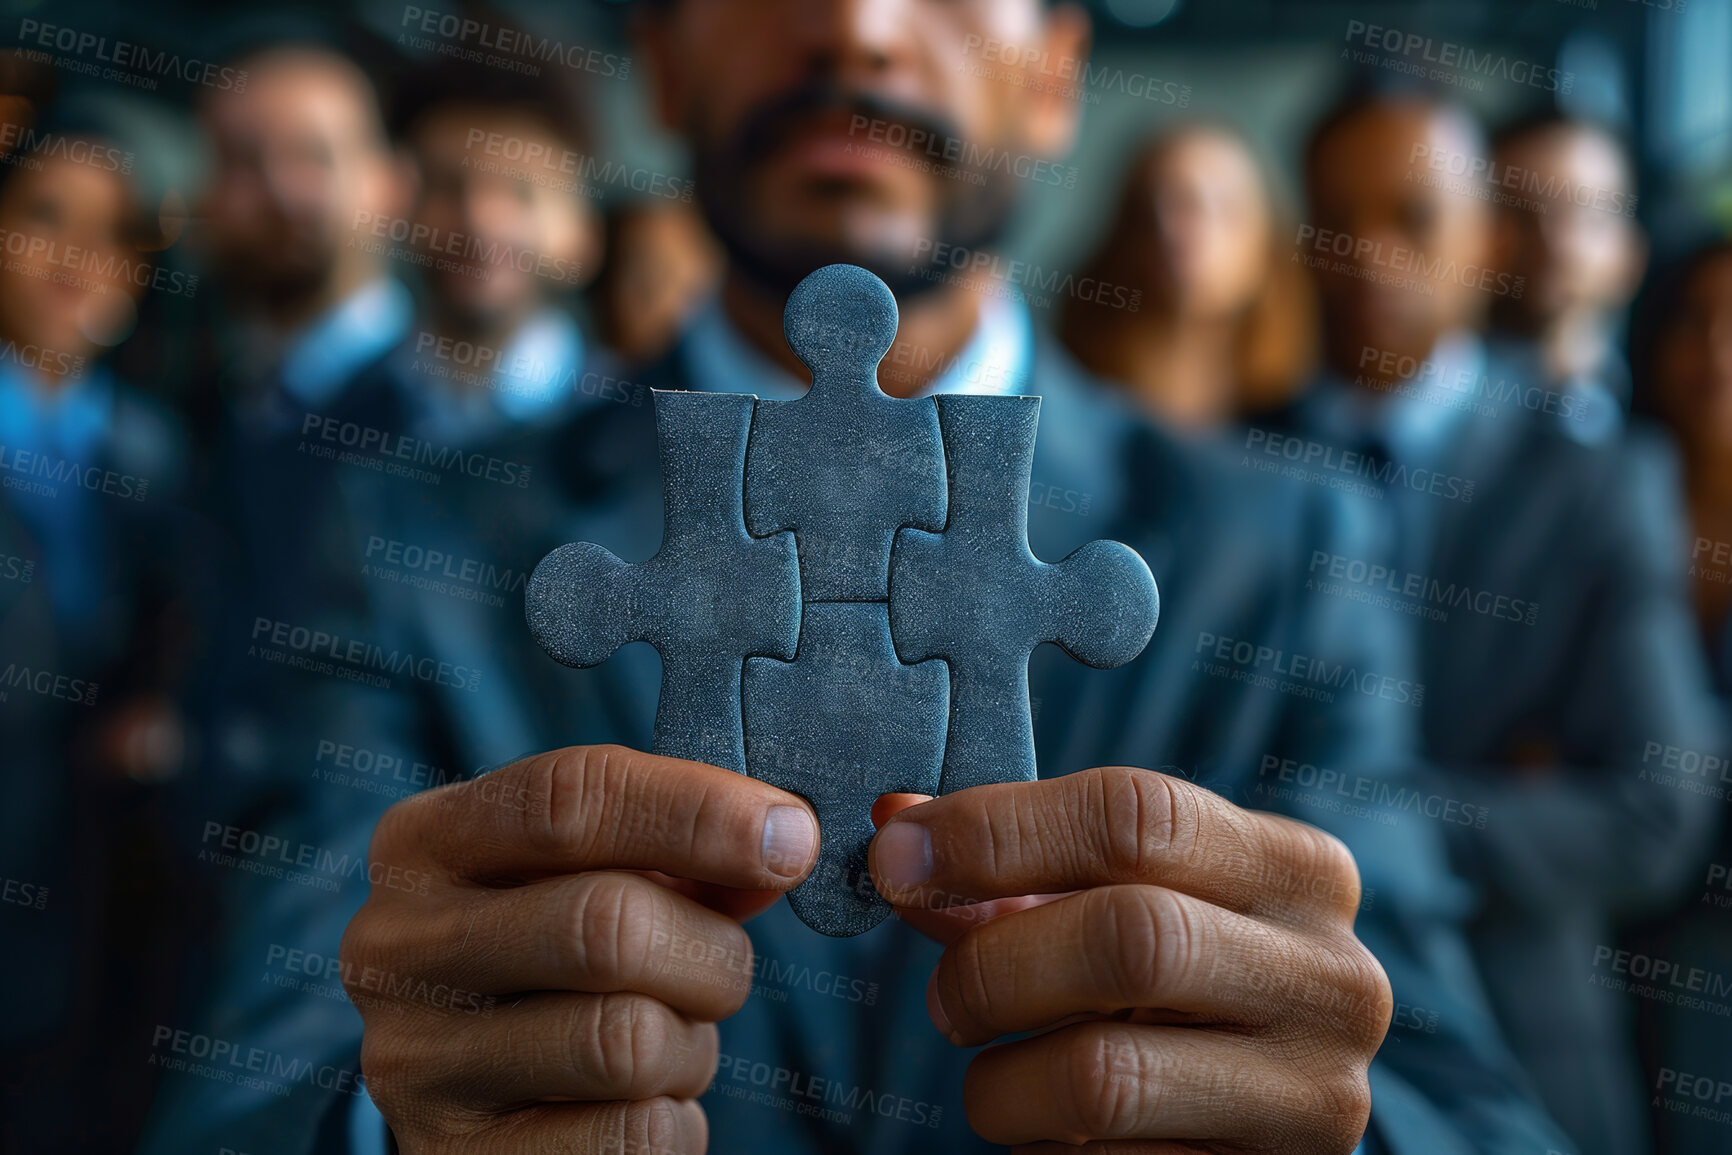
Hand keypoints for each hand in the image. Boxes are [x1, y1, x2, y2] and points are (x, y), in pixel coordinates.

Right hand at [340, 745, 819, 1152]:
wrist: (487, 1104)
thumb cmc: (560, 960)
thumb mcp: (598, 876)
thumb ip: (681, 850)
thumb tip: (777, 843)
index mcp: (424, 842)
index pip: (571, 796)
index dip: (699, 811)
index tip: (790, 838)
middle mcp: (395, 946)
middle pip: (606, 923)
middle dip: (708, 950)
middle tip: (723, 968)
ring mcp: (412, 1063)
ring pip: (625, 1038)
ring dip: (690, 1044)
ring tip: (667, 1042)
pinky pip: (632, 1137)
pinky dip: (671, 1118)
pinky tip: (635, 1106)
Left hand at [869, 766, 1390, 1153]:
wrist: (1257, 1137)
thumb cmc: (1171, 994)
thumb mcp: (1114, 911)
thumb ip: (1014, 876)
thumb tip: (897, 829)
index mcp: (1299, 869)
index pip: (1138, 814)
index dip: (998, 829)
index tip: (899, 855)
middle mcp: (1333, 975)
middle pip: (1132, 937)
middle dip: (994, 966)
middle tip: (941, 998)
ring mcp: (1317, 1095)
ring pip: (1106, 1073)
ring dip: (1002, 1082)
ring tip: (992, 1082)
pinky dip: (1044, 1147)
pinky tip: (1055, 1132)